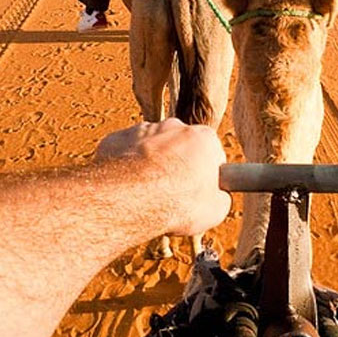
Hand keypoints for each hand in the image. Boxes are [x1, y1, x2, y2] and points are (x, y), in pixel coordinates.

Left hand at [96, 119, 230, 235]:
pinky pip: (125, 152)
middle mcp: (174, 126)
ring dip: (150, 166)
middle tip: (172, 195)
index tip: (199, 192)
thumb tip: (216, 197)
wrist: (131, 199)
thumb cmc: (177, 203)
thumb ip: (219, 196)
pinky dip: (126, 167)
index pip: (212, 155)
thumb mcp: (216, 210)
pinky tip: (126, 188)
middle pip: (180, 147)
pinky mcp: (117, 138)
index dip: (206, 176)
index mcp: (204, 138)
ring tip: (146, 194)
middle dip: (177, 166)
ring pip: (150, 148)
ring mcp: (142, 130)